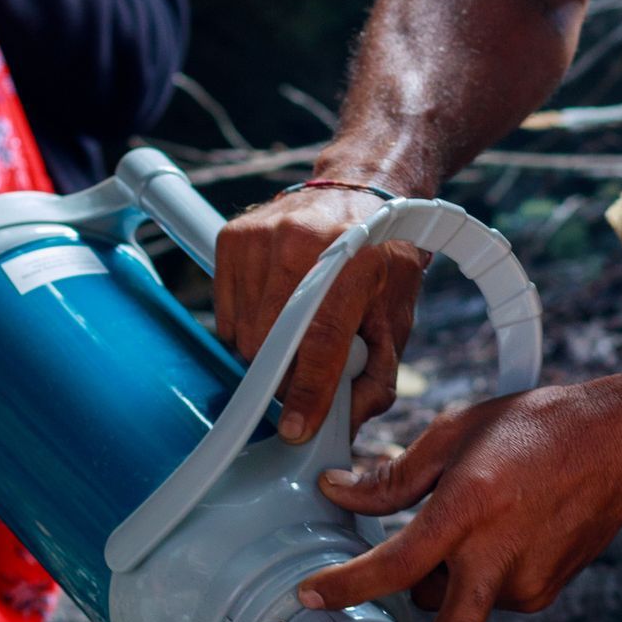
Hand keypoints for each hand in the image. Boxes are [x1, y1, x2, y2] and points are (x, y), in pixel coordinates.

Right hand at [213, 182, 428, 438]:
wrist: (360, 192)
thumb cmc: (382, 260)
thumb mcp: (397, 318)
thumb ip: (377, 379)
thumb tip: (344, 429)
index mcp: (354, 262)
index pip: (321, 340)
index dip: (307, 392)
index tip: (295, 428)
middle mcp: (303, 242)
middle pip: (272, 344)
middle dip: (285, 377)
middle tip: (304, 376)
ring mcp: (261, 237)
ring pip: (244, 334)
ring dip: (265, 356)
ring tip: (294, 339)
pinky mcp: (232, 237)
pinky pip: (225, 314)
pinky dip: (246, 329)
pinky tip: (274, 314)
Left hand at [295, 380, 621, 621]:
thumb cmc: (541, 428)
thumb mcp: (456, 432)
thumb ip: (393, 475)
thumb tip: (339, 491)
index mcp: (471, 509)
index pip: (397, 565)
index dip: (347, 587)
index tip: (309, 598)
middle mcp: (499, 558)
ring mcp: (526, 583)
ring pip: (456, 605)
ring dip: (438, 585)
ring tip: (458, 529)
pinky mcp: (543, 593)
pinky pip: (486, 597)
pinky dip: (471, 576)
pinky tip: (493, 532)